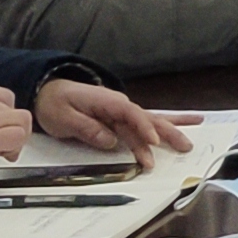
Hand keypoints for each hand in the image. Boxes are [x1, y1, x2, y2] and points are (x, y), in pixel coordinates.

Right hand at [0, 82, 32, 172]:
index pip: (2, 96)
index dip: (4, 114)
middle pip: (12, 108)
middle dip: (10, 126)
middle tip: (0, 143)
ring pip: (21, 121)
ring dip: (16, 137)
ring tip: (2, 150)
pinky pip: (19, 136)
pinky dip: (15, 147)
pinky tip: (2, 155)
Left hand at [34, 79, 194, 168]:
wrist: (48, 92)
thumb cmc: (54, 104)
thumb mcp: (63, 117)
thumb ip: (87, 128)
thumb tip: (110, 141)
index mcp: (106, 101)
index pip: (130, 114)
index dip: (143, 127)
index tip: (153, 142)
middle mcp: (119, 105)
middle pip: (147, 118)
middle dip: (167, 132)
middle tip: (185, 145)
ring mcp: (122, 111)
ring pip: (150, 122)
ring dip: (170, 132)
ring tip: (189, 142)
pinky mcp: (121, 118)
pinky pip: (144, 123)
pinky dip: (164, 125)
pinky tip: (183, 124)